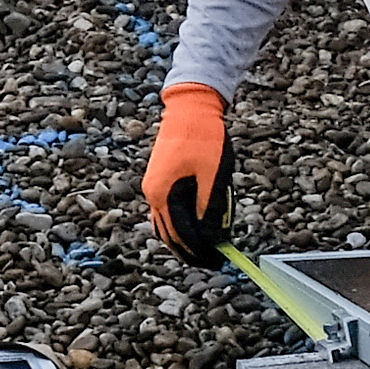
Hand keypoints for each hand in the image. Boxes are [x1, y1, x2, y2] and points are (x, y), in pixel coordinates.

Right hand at [143, 85, 232, 259]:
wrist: (190, 106)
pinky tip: (190, 228)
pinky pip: (165, 211)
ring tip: (199, 252)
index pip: (181, 234)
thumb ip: (210, 208)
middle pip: (169, 234)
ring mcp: (154, 185)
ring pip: (164, 224)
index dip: (199, 250)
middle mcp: (153, 192)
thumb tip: (212, 237)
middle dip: (189, 251)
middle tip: (210, 262)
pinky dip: (176, 224)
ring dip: (181, 240)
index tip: (216, 261)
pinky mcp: (160, 178)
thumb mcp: (213, 174)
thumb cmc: (203, 136)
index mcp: (163, 193)